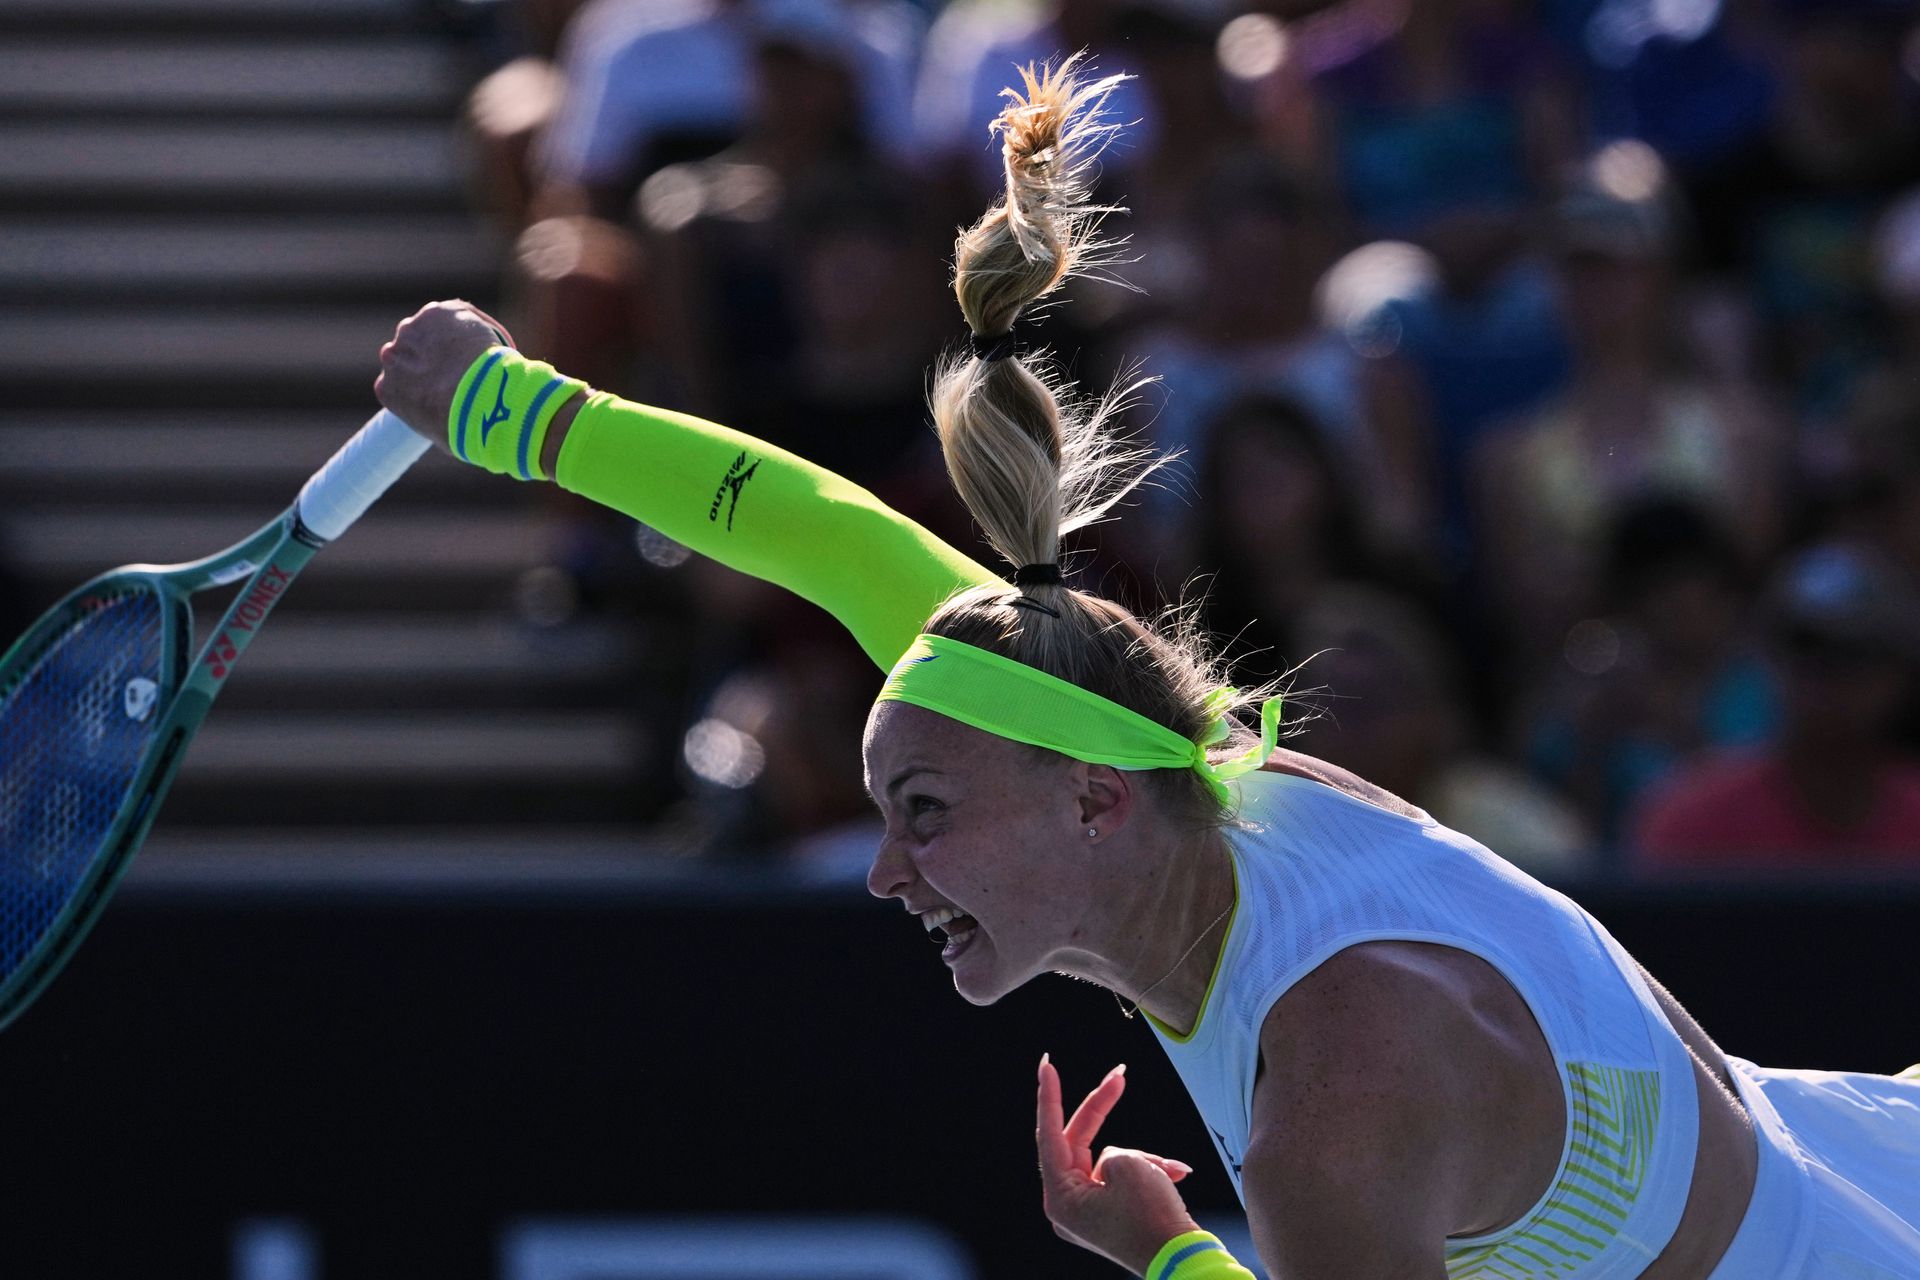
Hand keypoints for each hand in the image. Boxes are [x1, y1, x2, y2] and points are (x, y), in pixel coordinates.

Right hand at [374, 300, 514, 446]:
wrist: (476, 399)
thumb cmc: (465, 427)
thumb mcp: (443, 436)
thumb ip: (440, 421)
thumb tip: (460, 428)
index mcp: (387, 389)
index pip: (401, 380)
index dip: (424, 380)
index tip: (445, 385)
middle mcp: (391, 356)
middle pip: (412, 350)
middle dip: (434, 356)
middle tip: (465, 367)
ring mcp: (411, 331)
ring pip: (434, 329)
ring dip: (453, 337)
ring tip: (482, 356)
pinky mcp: (435, 313)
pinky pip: (457, 314)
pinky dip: (473, 323)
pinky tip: (491, 341)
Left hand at [1037, 1054, 1199, 1275]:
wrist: (1185, 1258)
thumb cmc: (1151, 1215)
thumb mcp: (1126, 1165)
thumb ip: (1111, 1152)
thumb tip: (1113, 1164)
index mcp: (1060, 1198)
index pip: (1050, 1135)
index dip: (1049, 1096)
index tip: (1046, 1064)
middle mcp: (1069, 1207)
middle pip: (1080, 1142)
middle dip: (1102, 1111)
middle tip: (1118, 1074)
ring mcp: (1091, 1213)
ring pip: (1113, 1159)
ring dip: (1143, 1159)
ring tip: (1166, 1174)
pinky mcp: (1114, 1215)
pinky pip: (1126, 1178)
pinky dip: (1152, 1172)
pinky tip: (1177, 1175)